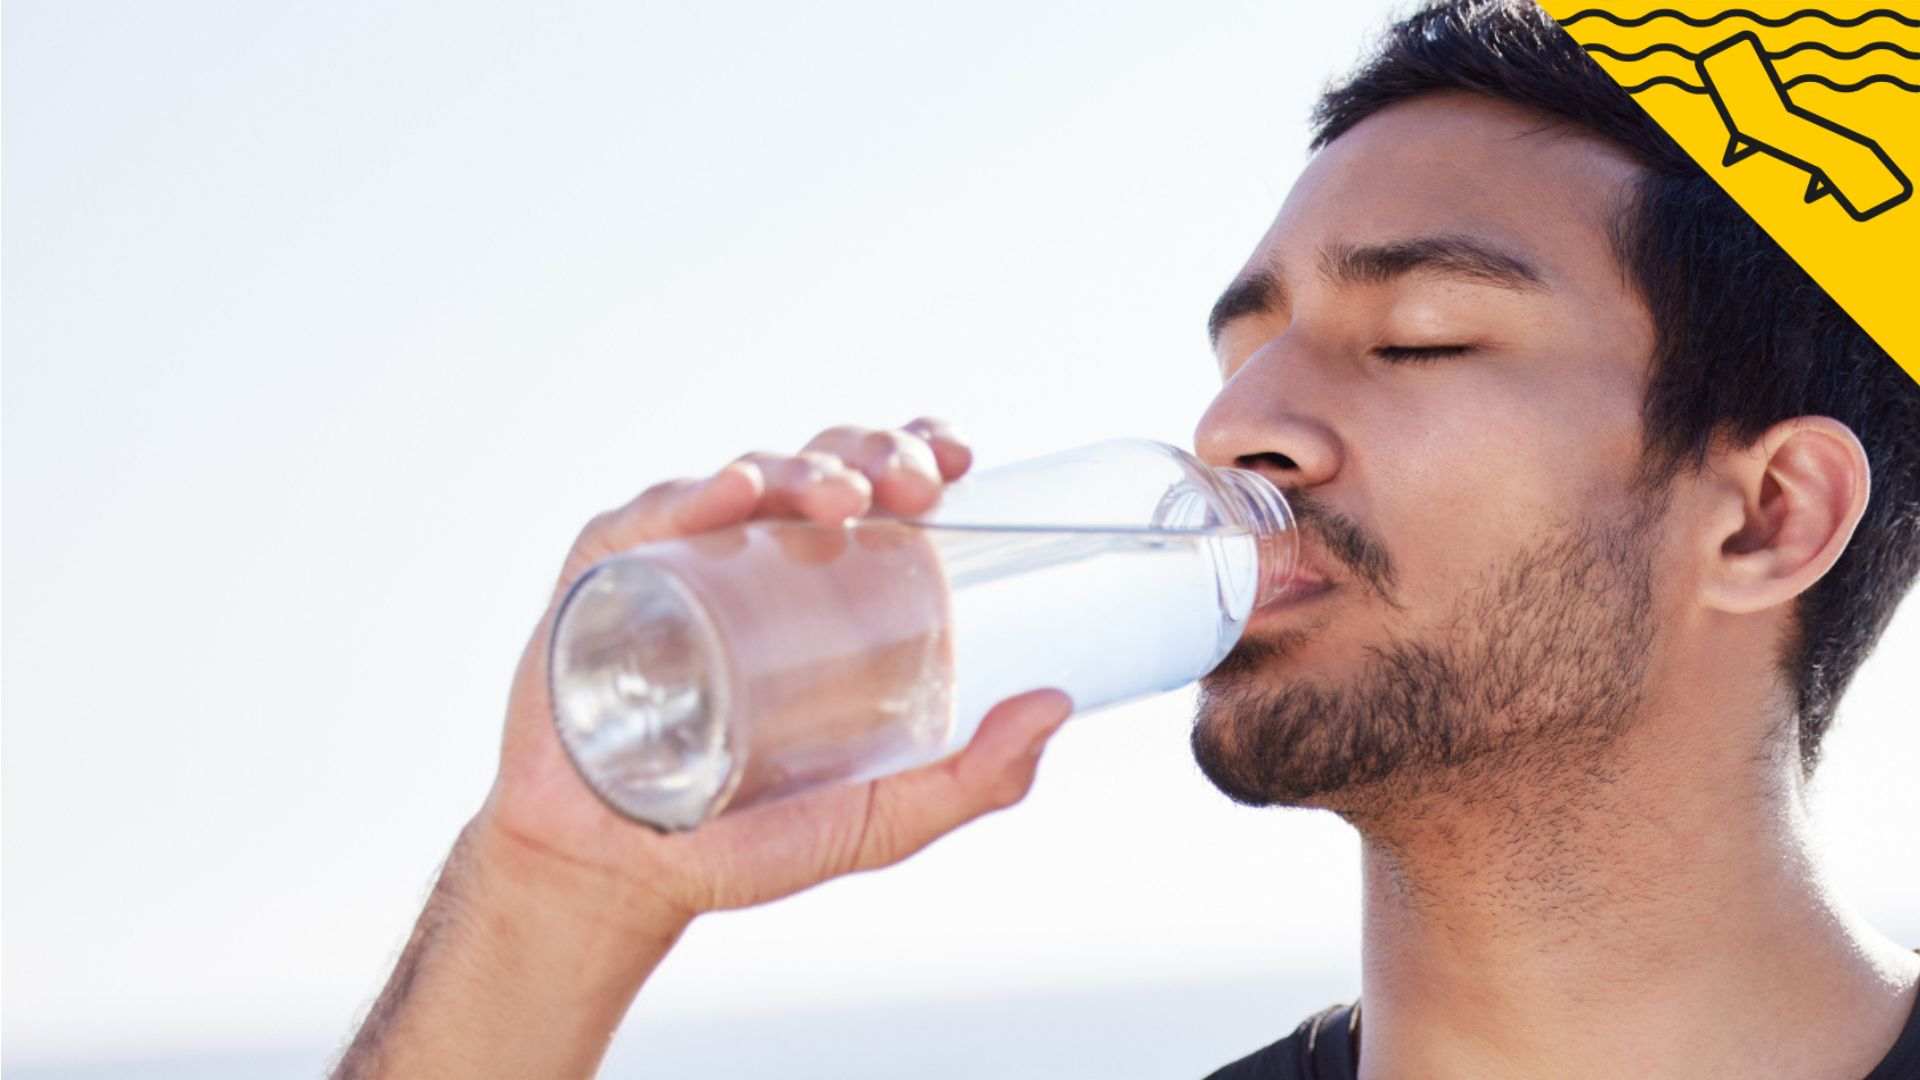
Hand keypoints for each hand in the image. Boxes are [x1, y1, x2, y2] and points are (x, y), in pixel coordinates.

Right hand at [480, 417, 1074, 926]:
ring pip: (747, 477)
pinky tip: (731, 494)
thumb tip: (1059, 707)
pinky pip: (648, 517)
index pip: (881, 491)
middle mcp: (758, 558)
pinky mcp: (605, 576)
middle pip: (823, 468)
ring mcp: (681, 560)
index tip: (959, 460)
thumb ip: (970, 782)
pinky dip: (689, 496)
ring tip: (839, 497)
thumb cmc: (747, 842)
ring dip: (800, 468)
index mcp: (827, 590)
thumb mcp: (876, 821)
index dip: (918, 453)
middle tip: (912, 486)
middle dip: (872, 455)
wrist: (616, 876)